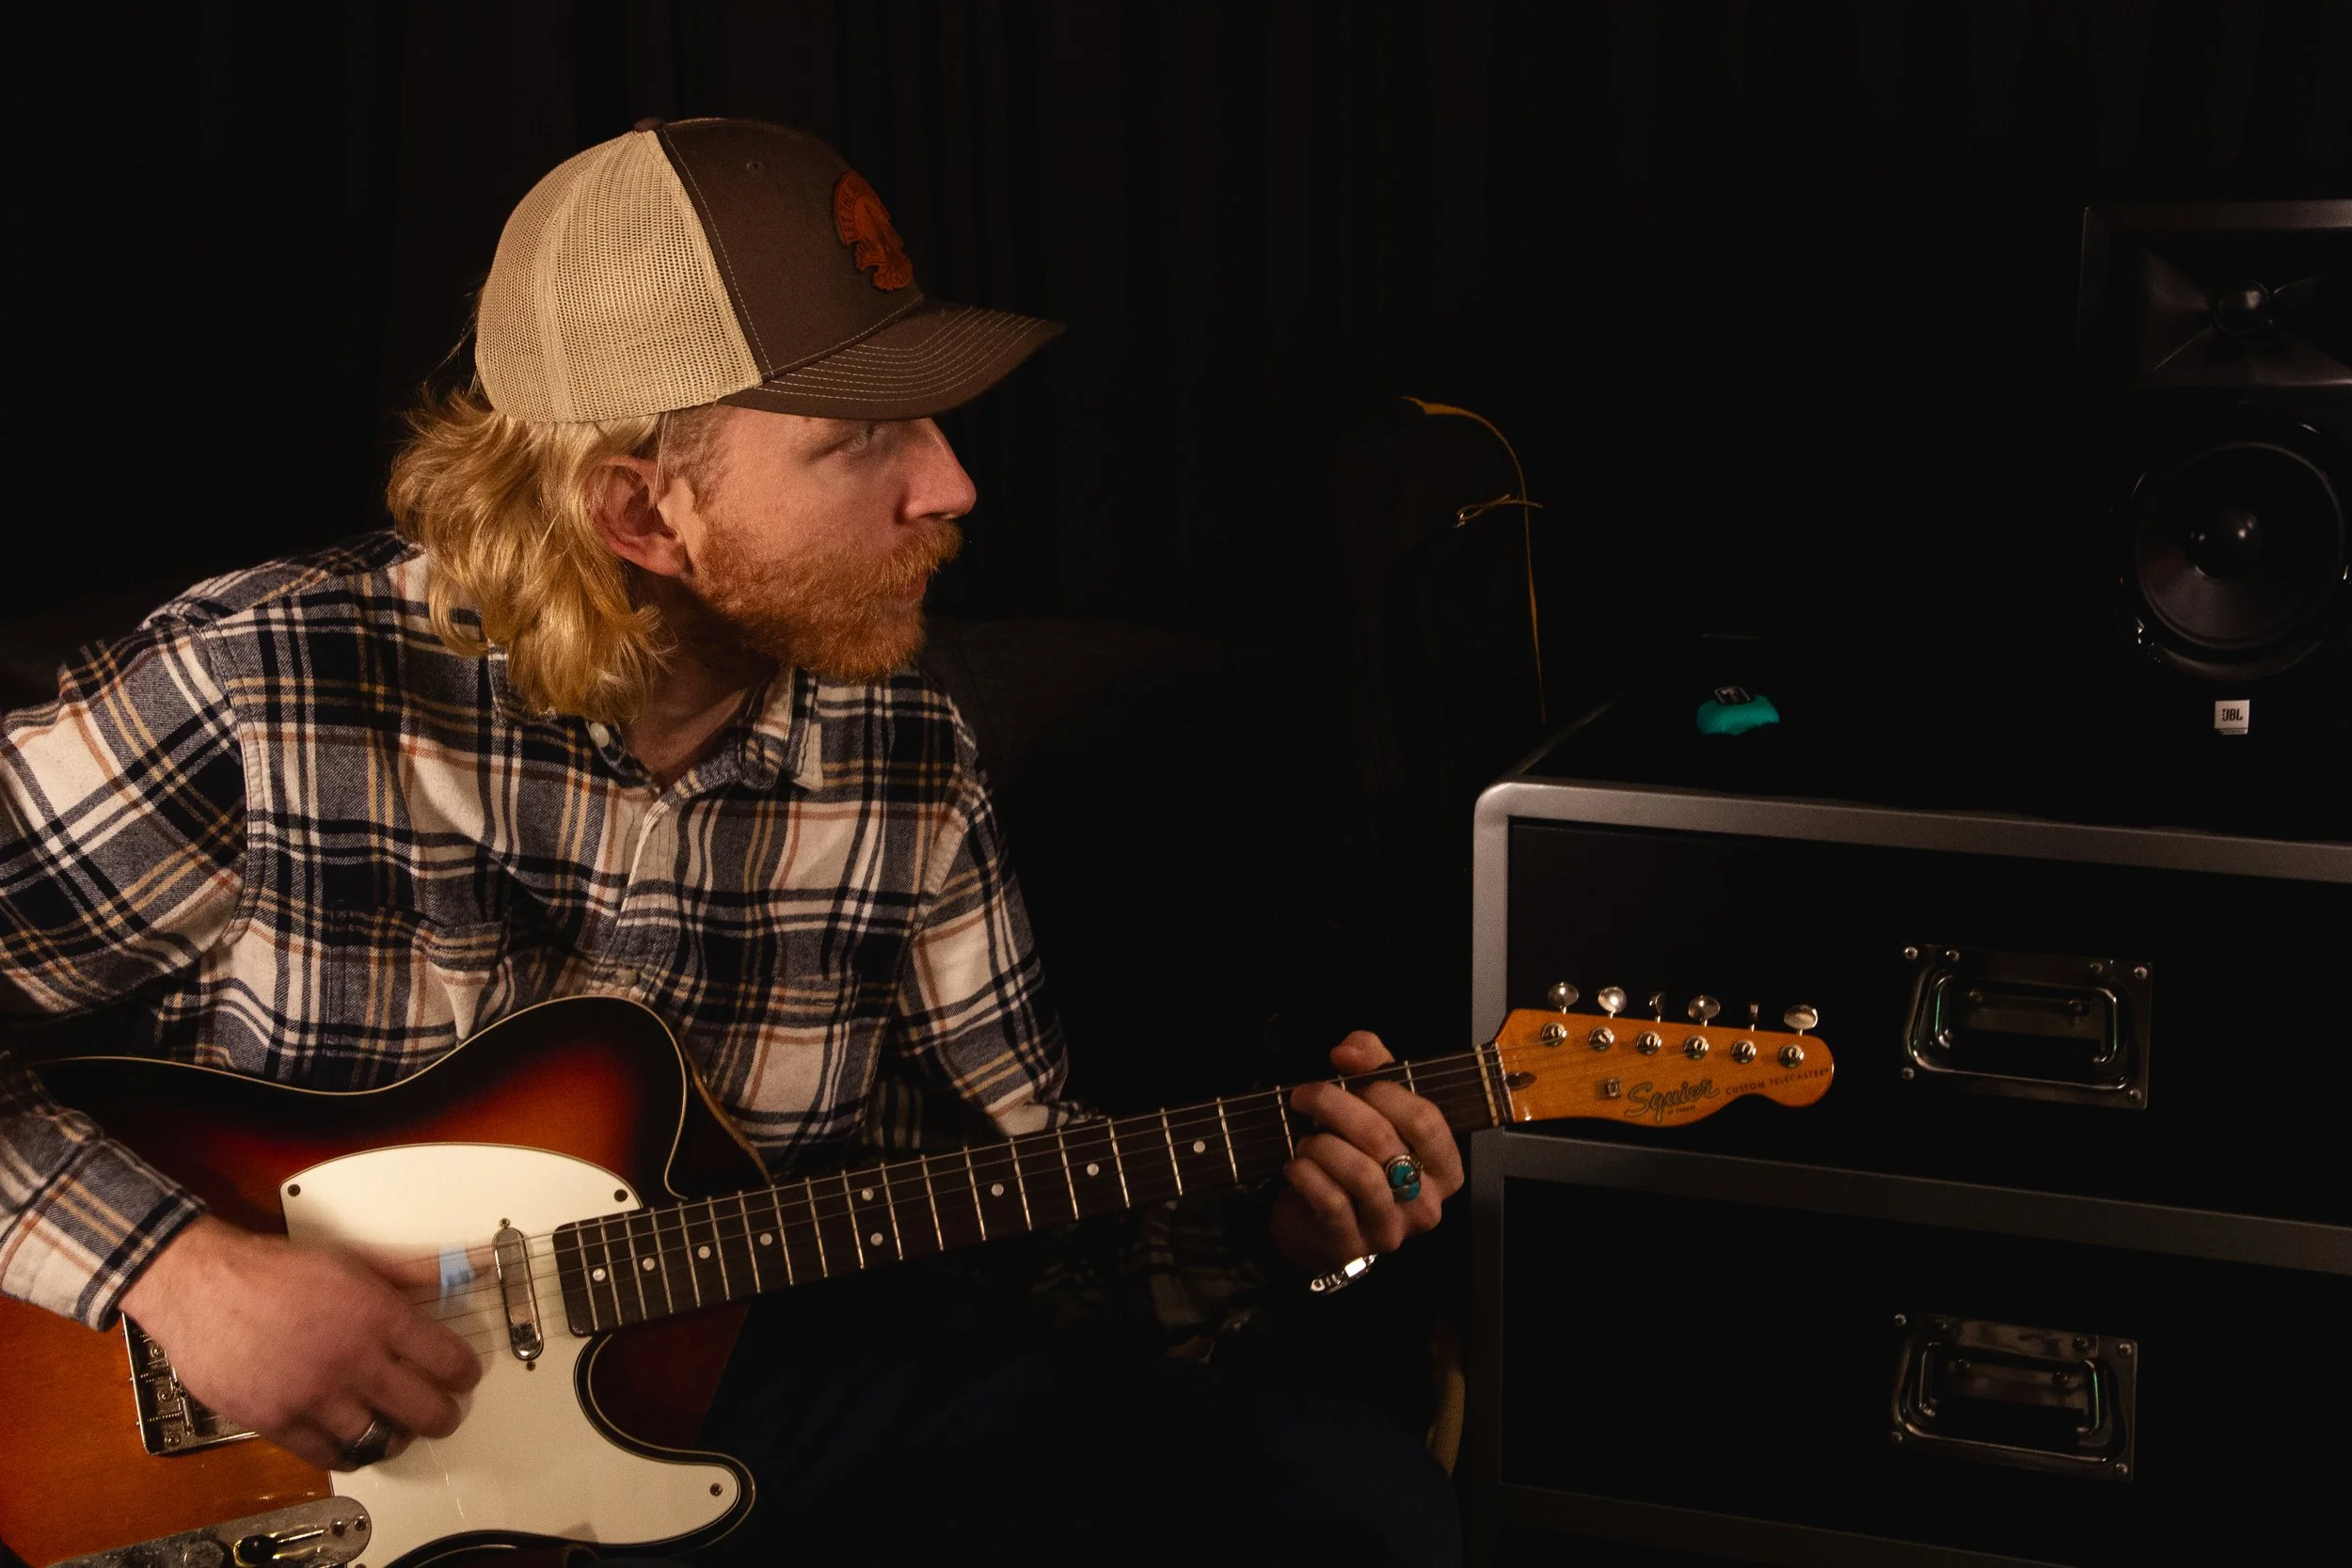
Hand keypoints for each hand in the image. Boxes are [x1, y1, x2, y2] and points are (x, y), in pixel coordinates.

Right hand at [117, 1216, 481, 1468]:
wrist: (202, 1287)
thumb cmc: (274, 1271)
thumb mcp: (353, 1258)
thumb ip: (411, 1272)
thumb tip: (461, 1267)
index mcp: (377, 1316)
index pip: (448, 1361)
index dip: (465, 1374)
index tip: (464, 1377)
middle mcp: (351, 1360)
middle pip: (424, 1410)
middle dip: (444, 1416)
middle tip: (444, 1412)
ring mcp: (314, 1396)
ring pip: (380, 1440)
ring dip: (398, 1438)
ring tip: (400, 1427)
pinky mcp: (277, 1421)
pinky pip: (329, 1455)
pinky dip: (350, 1453)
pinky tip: (355, 1440)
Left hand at [1269, 1030, 1464, 1276]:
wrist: (1315, 1224)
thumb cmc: (1352, 1158)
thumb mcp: (1372, 1106)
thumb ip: (1372, 1065)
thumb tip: (1349, 1051)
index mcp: (1444, 1168)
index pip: (1425, 1118)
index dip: (1382, 1089)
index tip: (1344, 1072)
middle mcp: (1426, 1203)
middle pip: (1384, 1139)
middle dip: (1335, 1106)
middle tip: (1305, 1096)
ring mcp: (1391, 1229)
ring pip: (1360, 1173)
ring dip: (1320, 1145)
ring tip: (1306, 1141)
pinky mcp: (1352, 1246)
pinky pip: (1330, 1201)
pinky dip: (1306, 1174)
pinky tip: (1296, 1166)